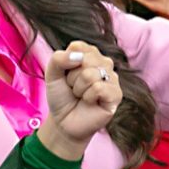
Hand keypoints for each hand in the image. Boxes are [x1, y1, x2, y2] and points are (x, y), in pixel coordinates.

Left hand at [38, 42, 121, 160]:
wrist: (64, 121)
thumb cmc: (61, 96)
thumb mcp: (52, 74)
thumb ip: (58, 58)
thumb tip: (77, 57)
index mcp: (90, 53)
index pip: (77, 47)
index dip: (66, 63)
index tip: (66, 75)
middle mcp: (104, 62)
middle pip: (84, 60)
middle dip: (72, 78)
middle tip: (74, 88)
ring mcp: (112, 77)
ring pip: (90, 74)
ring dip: (78, 89)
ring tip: (81, 95)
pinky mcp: (116, 94)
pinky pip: (99, 88)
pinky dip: (88, 97)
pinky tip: (90, 102)